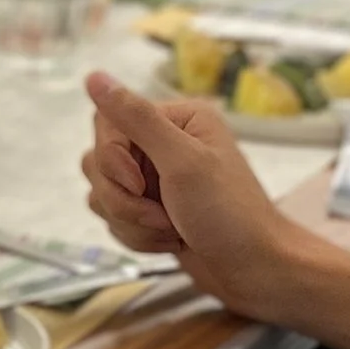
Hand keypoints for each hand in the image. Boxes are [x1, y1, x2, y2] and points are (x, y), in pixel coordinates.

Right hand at [81, 68, 319, 322]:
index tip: (140, 184)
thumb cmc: (231, 215)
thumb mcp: (183, 162)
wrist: (255, 272)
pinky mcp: (149, 210)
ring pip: (102, 193)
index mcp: (177, 119)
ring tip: (171, 230)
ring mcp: (155, 179)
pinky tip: (170, 241)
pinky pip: (113, 218)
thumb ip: (136, 118)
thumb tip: (94, 76)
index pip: (108, 123)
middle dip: (124, 198)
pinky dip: (137, 236)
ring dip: (131, 221)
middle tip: (163, 214)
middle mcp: (164, 144)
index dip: (113, 158)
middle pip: (99, 160)